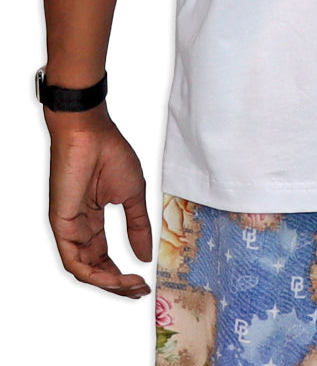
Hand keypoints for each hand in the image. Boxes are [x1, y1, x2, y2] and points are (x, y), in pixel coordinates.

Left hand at [45, 105, 152, 297]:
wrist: (92, 134)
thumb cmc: (111, 154)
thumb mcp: (132, 196)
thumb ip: (138, 227)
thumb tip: (146, 257)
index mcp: (93, 220)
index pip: (104, 258)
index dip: (122, 274)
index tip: (143, 282)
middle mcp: (79, 229)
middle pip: (95, 269)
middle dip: (117, 284)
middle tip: (138, 291)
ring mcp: (69, 229)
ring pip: (85, 270)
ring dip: (109, 283)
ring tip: (131, 286)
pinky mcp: (62, 226)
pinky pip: (74, 261)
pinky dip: (94, 274)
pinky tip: (114, 277)